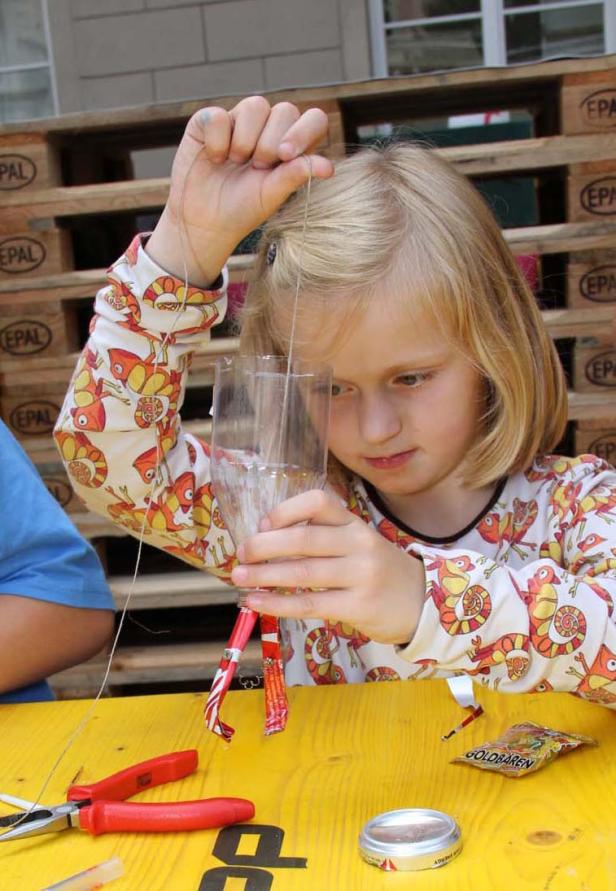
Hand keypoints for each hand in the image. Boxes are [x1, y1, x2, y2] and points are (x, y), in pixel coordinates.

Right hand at [147, 96, 333, 285]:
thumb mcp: (272, 195)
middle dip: (270, 145)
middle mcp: (268, 127)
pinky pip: (220, 115)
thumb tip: (328, 167)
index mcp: (292, 144)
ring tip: (236, 163)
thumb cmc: (242, 208)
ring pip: (255, 105)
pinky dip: (218, 142)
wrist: (204, 220)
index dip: (303, 132)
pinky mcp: (210, 121)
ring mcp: (239, 120)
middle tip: (257, 168)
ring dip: (245, 141)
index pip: (314, 119)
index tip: (284, 156)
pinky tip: (214, 159)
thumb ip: (297, 175)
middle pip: (285, 110)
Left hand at [230, 490, 425, 644]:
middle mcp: (358, 544)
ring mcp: (361, 575)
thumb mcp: (357, 544)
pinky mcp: (359, 606)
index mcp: (354, 523)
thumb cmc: (378, 571)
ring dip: (265, 575)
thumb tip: (265, 540)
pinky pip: (310, 604)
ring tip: (239, 578)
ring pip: (304, 573)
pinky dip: (278, 603)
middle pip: (305, 539)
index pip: (318, 502)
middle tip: (240, 554)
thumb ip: (321, 538)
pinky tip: (256, 602)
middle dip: (265, 546)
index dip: (286, 511)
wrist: (423, 603)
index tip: (262, 524)